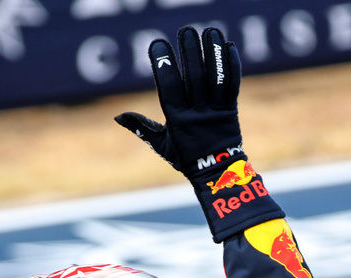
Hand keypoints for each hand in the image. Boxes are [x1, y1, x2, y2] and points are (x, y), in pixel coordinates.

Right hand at [115, 26, 242, 179]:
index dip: (164, 65)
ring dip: (213, 53)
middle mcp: (197, 114)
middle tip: (186, 32)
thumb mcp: (161, 145)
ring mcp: (216, 112)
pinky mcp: (231, 110)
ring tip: (210, 31)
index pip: (169, 88)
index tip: (158, 44)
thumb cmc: (185, 158)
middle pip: (194, 78)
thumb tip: (118, 117)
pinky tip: (229, 46)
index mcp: (177, 120)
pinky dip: (232, 65)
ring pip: (215, 78)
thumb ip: (141, 128)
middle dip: (190, 52)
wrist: (217, 173)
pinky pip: (232, 85)